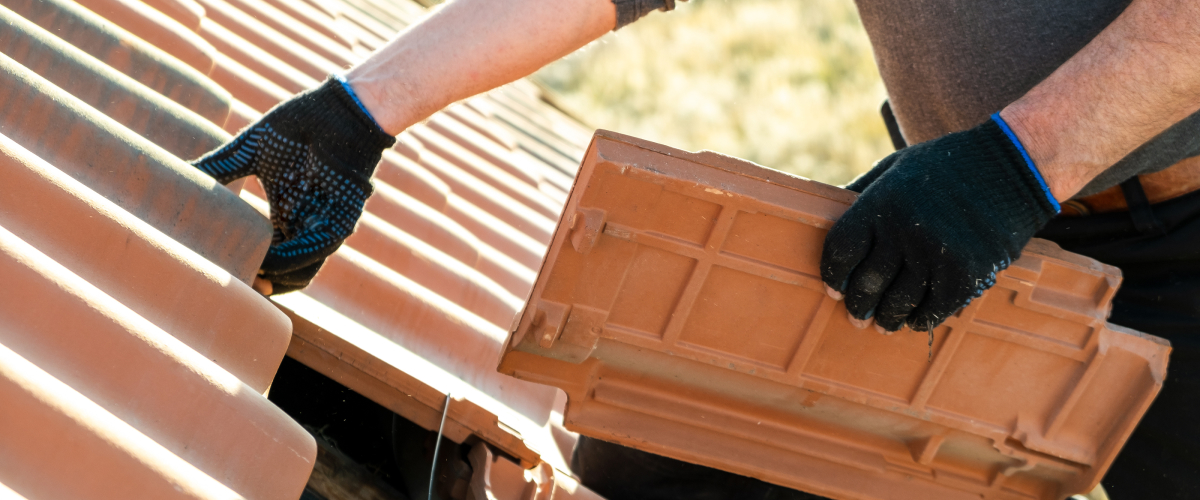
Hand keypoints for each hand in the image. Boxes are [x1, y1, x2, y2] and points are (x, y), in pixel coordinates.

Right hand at [192, 77, 394, 293]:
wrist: (338, 109)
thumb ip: (216, 168)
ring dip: (271, 280)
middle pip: (280, 273)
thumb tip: (172, 174)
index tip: (211, 270)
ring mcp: (323, 227)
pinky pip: (316, 250)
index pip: (263, 256)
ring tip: (241, 283)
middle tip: (222, 288)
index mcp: (284, 216)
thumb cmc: (298, 125)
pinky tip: (265, 264)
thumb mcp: (248, 152)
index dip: (242, 268)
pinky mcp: (341, 220)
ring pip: (299, 272)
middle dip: (254, 284)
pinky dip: (290, 261)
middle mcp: (303, 227)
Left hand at [821, 116, 1059, 331]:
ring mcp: (935, 254)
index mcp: (881, 202)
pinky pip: (932, 311)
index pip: (840, 251)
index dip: (832, 275)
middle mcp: (904, 230)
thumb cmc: (945, 166)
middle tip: (856, 316)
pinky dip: (920, 320)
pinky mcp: (966, 274)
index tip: (833, 289)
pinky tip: (914, 320)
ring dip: (886, 319)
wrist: (1012, 166)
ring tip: (883, 324)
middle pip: (866, 283)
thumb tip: (823, 213)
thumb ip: (861, 194)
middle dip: (858, 306)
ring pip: (897, 303)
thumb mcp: (895, 168)